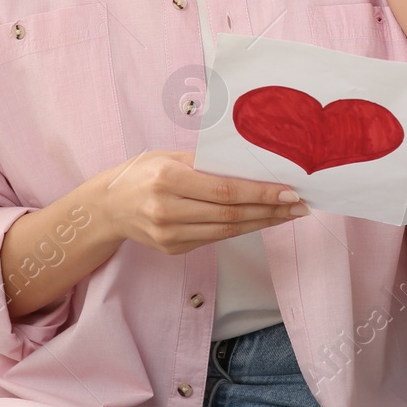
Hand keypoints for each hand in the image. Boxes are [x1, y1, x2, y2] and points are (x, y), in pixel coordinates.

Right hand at [93, 150, 309, 255]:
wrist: (107, 207)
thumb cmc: (141, 173)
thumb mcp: (169, 157)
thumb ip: (206, 163)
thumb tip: (251, 166)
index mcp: (168, 179)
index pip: (225, 190)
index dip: (261, 193)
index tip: (290, 192)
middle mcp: (168, 210)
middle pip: (231, 214)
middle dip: (270, 210)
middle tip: (300, 206)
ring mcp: (170, 234)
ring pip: (227, 231)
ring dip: (262, 223)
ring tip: (288, 215)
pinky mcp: (173, 249)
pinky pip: (214, 238)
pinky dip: (241, 229)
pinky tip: (260, 220)